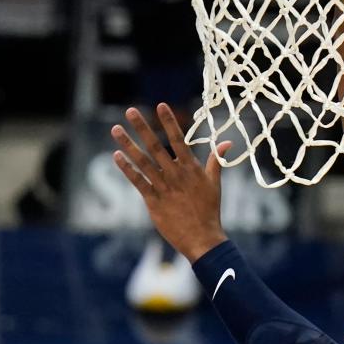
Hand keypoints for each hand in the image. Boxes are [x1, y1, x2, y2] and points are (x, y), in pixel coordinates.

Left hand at [111, 104, 228, 262]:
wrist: (203, 238)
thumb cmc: (210, 211)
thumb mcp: (215, 184)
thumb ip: (217, 161)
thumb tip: (227, 142)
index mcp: (191, 168)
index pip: (179, 139)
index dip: (169, 122)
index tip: (160, 105)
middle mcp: (176, 174)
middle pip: (156, 146)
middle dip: (142, 127)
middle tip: (130, 111)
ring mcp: (163, 187)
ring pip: (143, 161)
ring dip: (128, 145)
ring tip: (115, 130)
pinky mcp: (153, 201)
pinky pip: (138, 181)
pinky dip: (127, 169)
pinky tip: (117, 156)